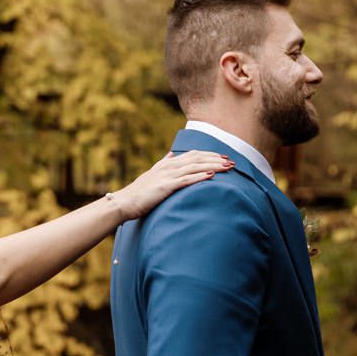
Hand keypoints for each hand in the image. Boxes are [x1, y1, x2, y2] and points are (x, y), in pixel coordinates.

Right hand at [109, 150, 233, 220]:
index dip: (210, 155)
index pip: (193, 154)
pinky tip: (212, 175)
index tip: (223, 157)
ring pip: (195, 166)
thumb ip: (163, 163)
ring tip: (228, 167)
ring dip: (213, 165)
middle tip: (233, 162)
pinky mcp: (165, 186)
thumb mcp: (152, 174)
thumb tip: (172, 153)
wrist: (124, 202)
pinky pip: (186, 180)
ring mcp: (167, 175)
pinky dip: (200, 176)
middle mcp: (169, 166)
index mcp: (167, 163)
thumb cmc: (138, 193)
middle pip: (198, 158)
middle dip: (216, 159)